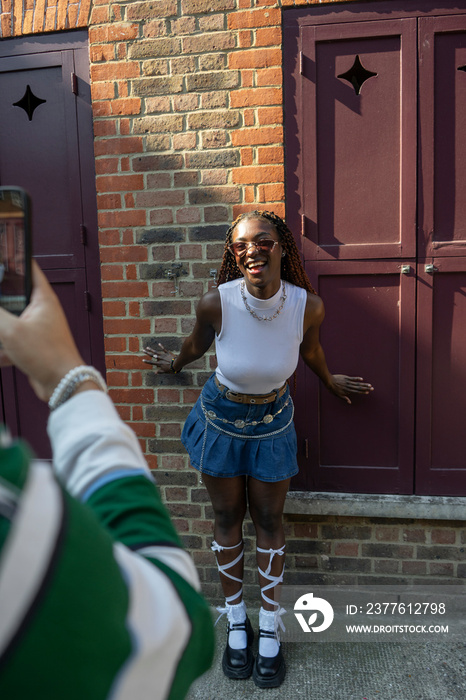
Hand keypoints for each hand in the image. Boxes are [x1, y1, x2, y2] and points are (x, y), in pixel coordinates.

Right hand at [0, 261, 83, 401]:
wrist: (63, 385)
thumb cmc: (48, 356)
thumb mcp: (11, 331)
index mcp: (43, 298)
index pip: (28, 268)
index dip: (13, 258)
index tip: (2, 252)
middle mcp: (42, 310)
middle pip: (12, 295)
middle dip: (0, 300)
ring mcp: (37, 328)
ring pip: (9, 320)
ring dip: (0, 327)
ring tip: (1, 335)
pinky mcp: (32, 346)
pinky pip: (10, 341)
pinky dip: (2, 348)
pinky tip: (1, 353)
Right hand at [143, 343, 176, 372]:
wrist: (177, 364)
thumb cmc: (171, 369)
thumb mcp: (165, 372)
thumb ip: (160, 372)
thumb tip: (155, 373)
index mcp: (159, 363)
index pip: (151, 362)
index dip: (147, 361)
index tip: (142, 360)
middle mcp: (160, 358)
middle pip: (152, 355)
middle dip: (147, 353)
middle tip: (143, 350)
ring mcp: (163, 355)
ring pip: (156, 352)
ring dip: (151, 349)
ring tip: (147, 347)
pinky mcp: (167, 353)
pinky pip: (164, 349)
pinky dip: (161, 346)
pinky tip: (158, 344)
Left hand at [327, 374, 373, 404]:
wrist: (329, 381)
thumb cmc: (333, 389)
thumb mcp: (338, 395)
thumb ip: (344, 398)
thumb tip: (350, 402)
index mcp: (347, 391)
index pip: (356, 392)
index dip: (362, 392)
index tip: (367, 392)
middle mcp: (349, 387)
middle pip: (359, 388)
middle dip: (366, 388)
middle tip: (372, 388)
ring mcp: (348, 382)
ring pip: (357, 383)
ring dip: (363, 384)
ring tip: (369, 384)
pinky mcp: (346, 378)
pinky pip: (353, 378)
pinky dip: (357, 378)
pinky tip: (362, 379)